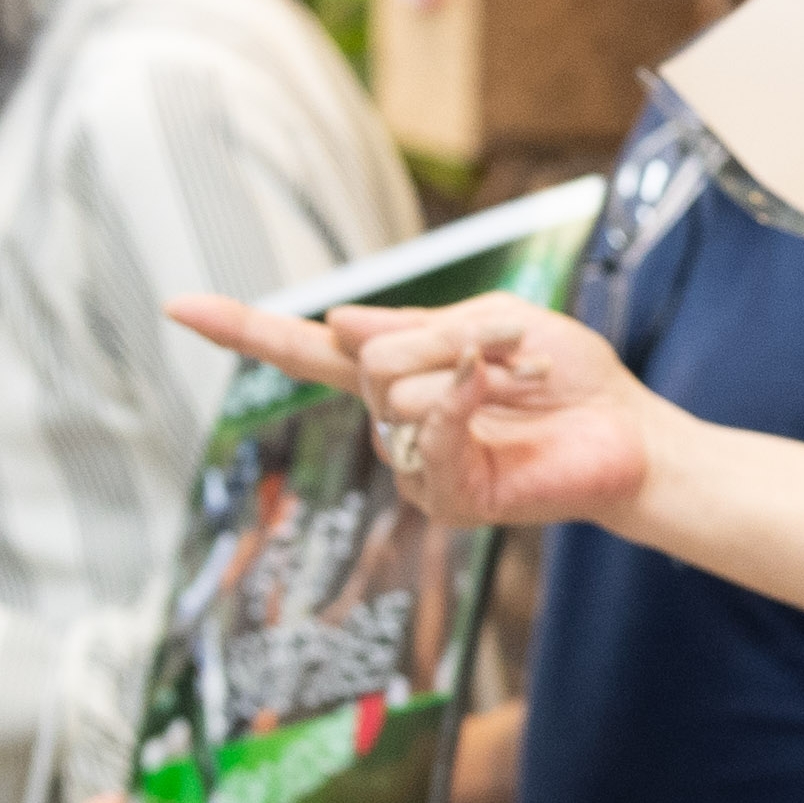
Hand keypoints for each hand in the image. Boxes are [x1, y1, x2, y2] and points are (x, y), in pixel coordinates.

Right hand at [172, 292, 660, 532]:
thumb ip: (420, 326)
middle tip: (506, 349)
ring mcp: (415, 464)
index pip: (304, 351)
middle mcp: (393, 420)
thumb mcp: (497, 323)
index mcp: (398, 372)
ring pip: (394, 391)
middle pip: (365, 358)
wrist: (626, 434)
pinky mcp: (445, 497)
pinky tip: (493, 392)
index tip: (176, 305)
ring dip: (467, 366)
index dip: (243, 328)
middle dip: (440, 337)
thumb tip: (336, 322)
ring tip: (522, 381)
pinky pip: (426, 431)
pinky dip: (461, 399)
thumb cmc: (569, 379)